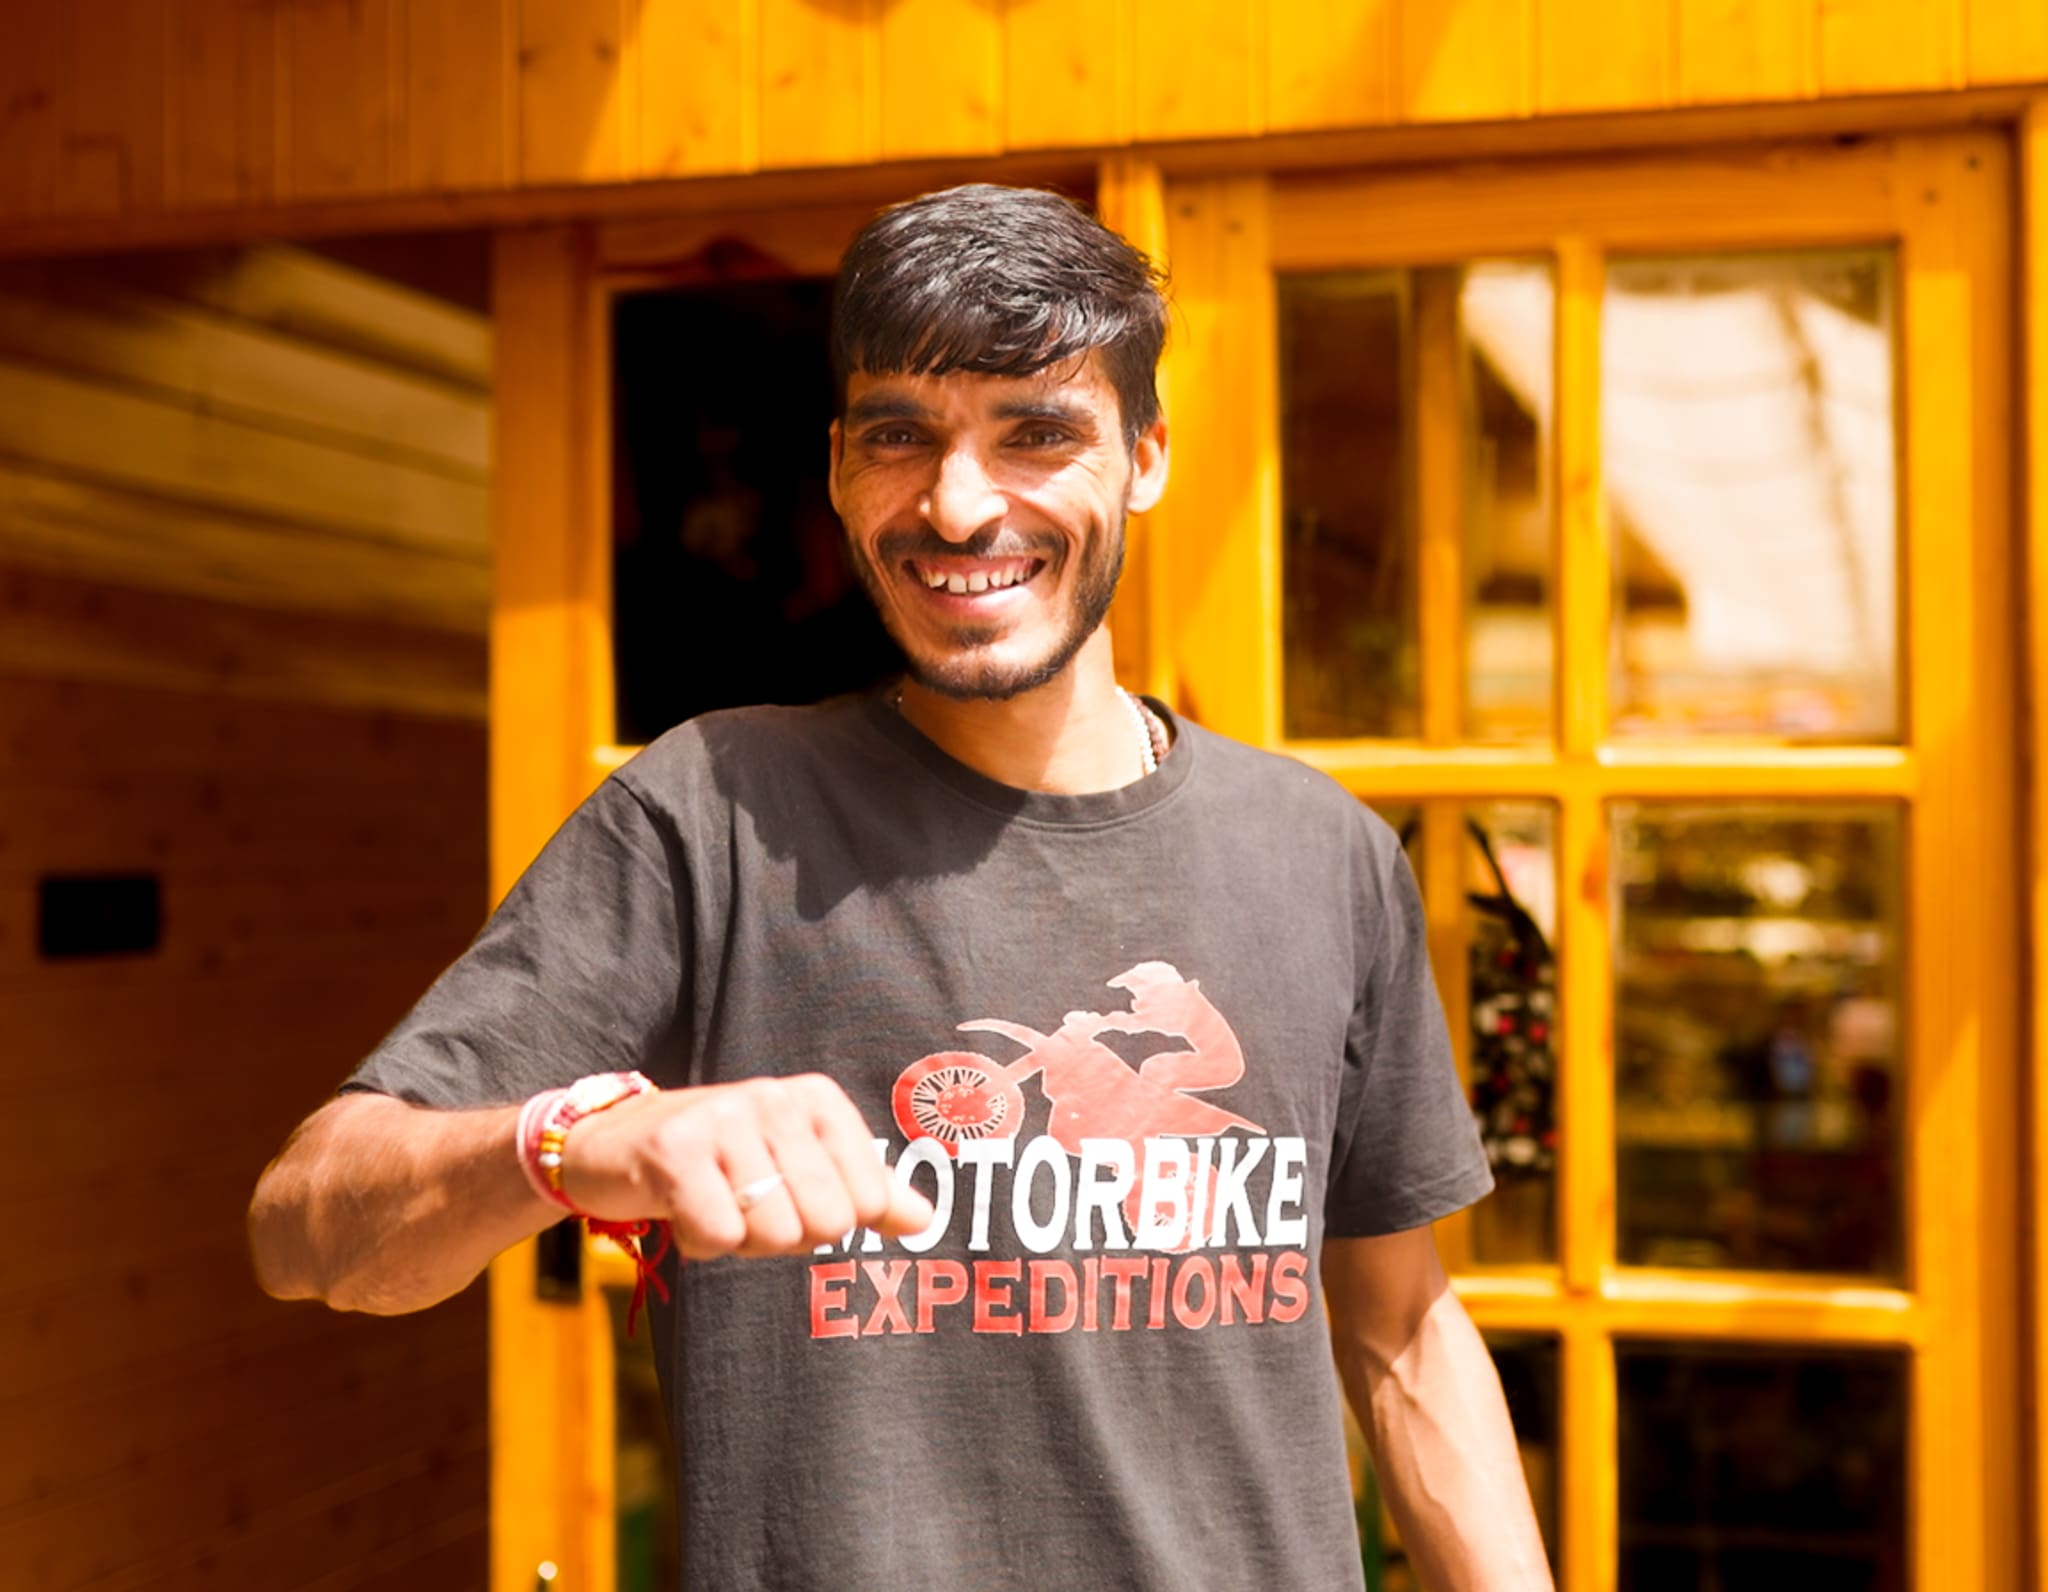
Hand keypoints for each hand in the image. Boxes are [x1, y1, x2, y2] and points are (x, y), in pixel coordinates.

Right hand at [558, 1074, 933, 1259]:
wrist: (613, 1145)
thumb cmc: (721, 1162)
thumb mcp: (798, 1166)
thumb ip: (866, 1191)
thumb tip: (928, 1220)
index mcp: (817, 1098)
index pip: (867, 1201)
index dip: (825, 1221)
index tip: (786, 1195)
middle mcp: (775, 1095)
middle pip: (825, 1223)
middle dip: (782, 1236)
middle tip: (742, 1204)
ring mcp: (724, 1116)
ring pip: (771, 1232)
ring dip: (737, 1239)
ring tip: (710, 1201)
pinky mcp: (674, 1147)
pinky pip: (718, 1234)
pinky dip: (699, 1242)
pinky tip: (680, 1209)